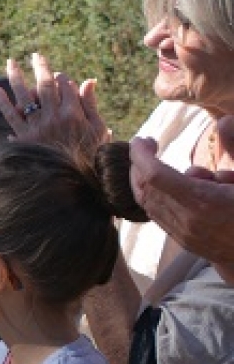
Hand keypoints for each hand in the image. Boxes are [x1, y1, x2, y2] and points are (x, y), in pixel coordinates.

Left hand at [0, 53, 108, 154]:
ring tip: (10, 62)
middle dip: (40, 68)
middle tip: (35, 56)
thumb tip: (89, 80)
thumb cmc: (90, 155)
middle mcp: (54, 117)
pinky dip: (2, 102)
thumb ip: (91, 104)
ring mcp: (38, 127)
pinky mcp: (24, 137)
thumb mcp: (98, 130)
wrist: (72, 182)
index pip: (65, 86)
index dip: (62, 78)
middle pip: (45, 86)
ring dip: (16, 77)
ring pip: (24, 96)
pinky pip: (10, 116)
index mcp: (74, 114)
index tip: (59, 76)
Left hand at [130, 116, 233, 271]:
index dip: (141, 155)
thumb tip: (225, 121)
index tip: (143, 140)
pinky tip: (171, 185)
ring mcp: (185, 235)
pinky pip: (157, 215)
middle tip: (148, 146)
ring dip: (147, 180)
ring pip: (148, 204)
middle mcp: (189, 220)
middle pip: (145, 188)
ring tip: (164, 164)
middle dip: (139, 164)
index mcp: (206, 202)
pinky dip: (155, 196)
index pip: (155, 175)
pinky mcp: (186, 242)